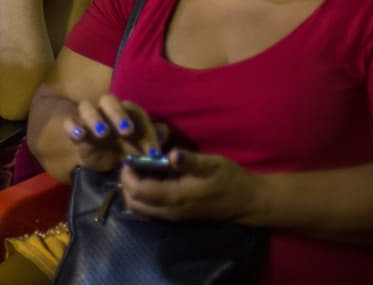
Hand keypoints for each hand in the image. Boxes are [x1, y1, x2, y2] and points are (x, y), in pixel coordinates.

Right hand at [64, 93, 165, 172]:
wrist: (102, 156)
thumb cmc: (125, 148)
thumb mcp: (140, 147)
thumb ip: (152, 139)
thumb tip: (163, 132)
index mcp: (126, 112)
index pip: (136, 112)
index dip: (145, 130)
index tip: (152, 152)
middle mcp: (106, 110)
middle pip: (109, 100)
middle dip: (118, 114)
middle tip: (126, 132)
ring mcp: (88, 117)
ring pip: (86, 107)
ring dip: (95, 118)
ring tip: (103, 134)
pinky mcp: (74, 128)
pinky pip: (69, 121)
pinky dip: (73, 126)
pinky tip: (79, 136)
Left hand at [122, 150, 256, 223]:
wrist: (246, 202)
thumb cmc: (229, 179)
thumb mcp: (212, 164)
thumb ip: (190, 161)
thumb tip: (172, 155)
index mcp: (176, 196)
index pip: (139, 190)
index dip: (128, 175)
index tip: (129, 158)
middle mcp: (170, 210)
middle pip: (134, 203)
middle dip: (126, 184)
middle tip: (130, 164)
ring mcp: (173, 216)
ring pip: (140, 209)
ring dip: (132, 191)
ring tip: (137, 170)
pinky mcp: (176, 216)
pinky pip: (149, 210)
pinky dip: (142, 196)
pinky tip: (149, 179)